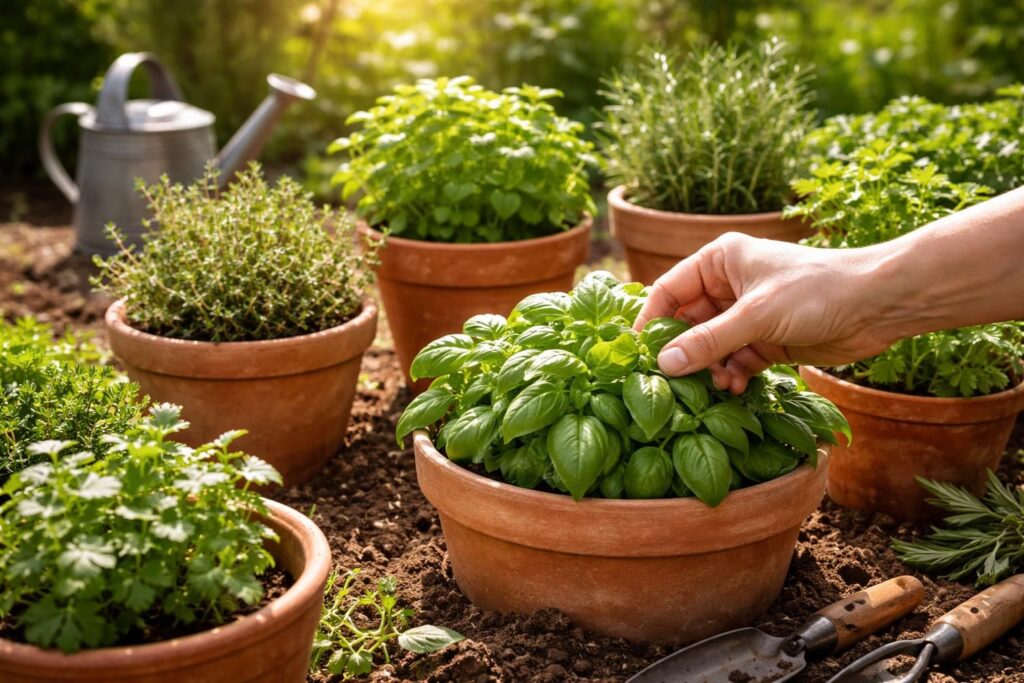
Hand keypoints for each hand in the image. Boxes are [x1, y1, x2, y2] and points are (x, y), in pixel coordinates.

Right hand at [634, 233, 897, 392]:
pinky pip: (734, 360)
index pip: (668, 292)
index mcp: (719, 261)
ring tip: (717, 387)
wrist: (878, 304)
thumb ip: (709, 342)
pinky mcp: (766, 340)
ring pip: (710, 347)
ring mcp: (747, 314)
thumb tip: (664, 364)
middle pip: (687, 324)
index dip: (651, 323)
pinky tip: (735, 389)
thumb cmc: (817, 291)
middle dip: (684, 354)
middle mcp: (728, 286)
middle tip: (677, 383)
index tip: (638, 356)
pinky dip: (731, 375)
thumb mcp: (756, 316)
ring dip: (709, 369)